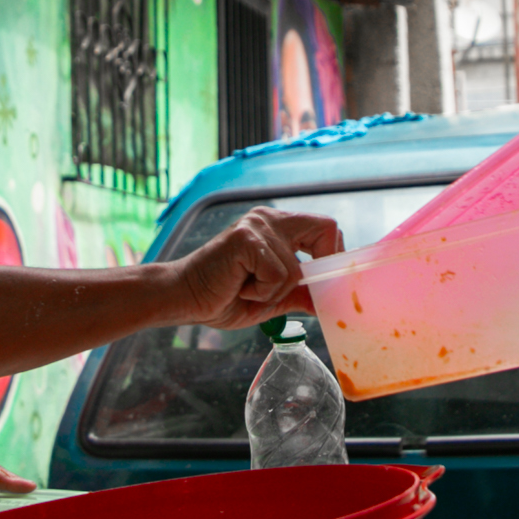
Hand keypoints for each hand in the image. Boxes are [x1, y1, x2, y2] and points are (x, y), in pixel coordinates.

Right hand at [168, 207, 345, 329]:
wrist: (183, 298)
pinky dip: (262, 292)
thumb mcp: (271, 298)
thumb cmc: (222, 296)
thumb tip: (329, 300)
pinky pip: (278, 274)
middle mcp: (269, 219)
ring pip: (296, 267)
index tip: (328, 281)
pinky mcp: (246, 239)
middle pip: (324, 229)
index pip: (325, 228)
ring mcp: (257, 226)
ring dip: (275, 292)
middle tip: (304, 290)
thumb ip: (299, 294)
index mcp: (277, 226)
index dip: (335, 254)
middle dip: (322, 266)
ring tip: (247, 290)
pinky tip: (240, 288)